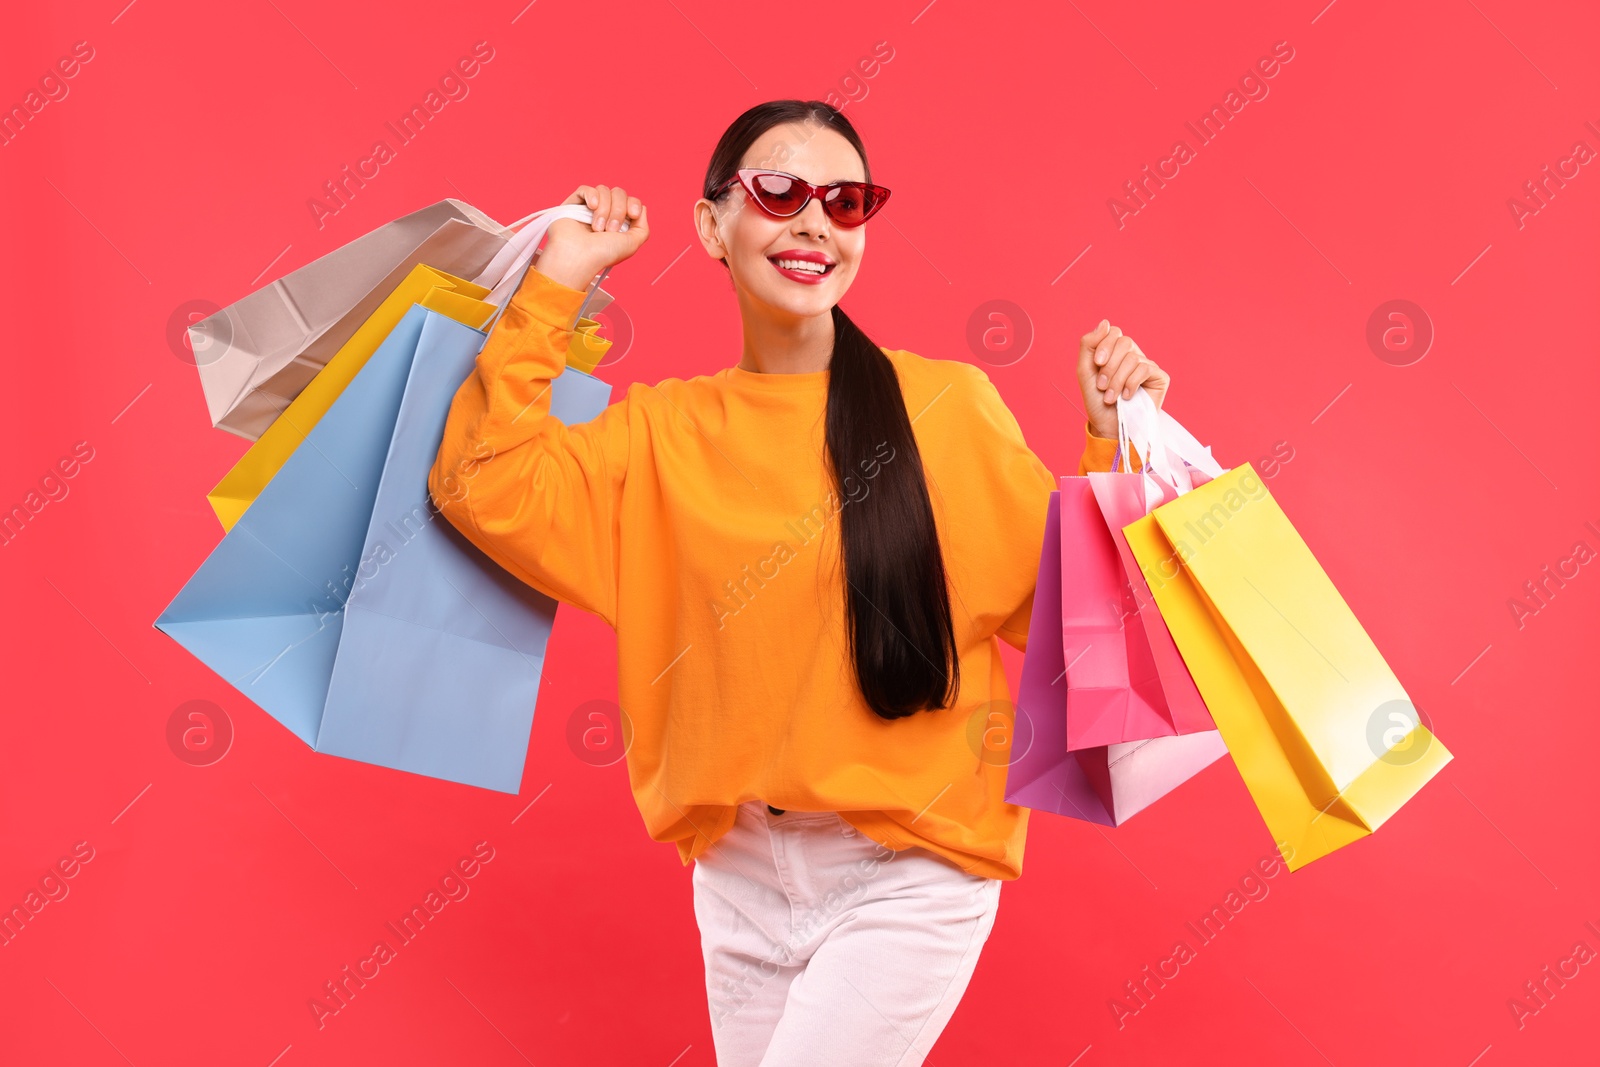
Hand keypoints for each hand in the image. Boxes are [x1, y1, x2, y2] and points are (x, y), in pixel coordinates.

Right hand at [532, 184, 650, 290]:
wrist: (579, 257)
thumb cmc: (603, 254)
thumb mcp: (632, 244)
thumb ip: (642, 228)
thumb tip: (642, 209)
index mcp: (619, 223)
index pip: (631, 201)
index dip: (634, 204)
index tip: (633, 214)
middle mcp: (605, 214)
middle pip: (619, 193)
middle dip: (618, 210)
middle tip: (610, 230)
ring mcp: (589, 208)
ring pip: (604, 190)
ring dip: (604, 209)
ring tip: (597, 228)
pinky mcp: (574, 204)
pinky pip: (586, 189)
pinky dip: (592, 195)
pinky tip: (592, 207)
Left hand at [1076, 319, 1170, 438]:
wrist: (1108, 427)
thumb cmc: (1097, 401)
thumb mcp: (1085, 371)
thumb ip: (1089, 344)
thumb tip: (1105, 322)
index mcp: (1115, 351)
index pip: (1114, 332)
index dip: (1104, 345)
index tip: (1096, 363)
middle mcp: (1133, 355)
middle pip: (1124, 342)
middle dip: (1109, 366)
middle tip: (1101, 386)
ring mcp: (1147, 365)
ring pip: (1132, 358)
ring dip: (1117, 380)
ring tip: (1111, 397)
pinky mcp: (1159, 377)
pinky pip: (1145, 368)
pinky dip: (1131, 383)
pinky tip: (1127, 396)